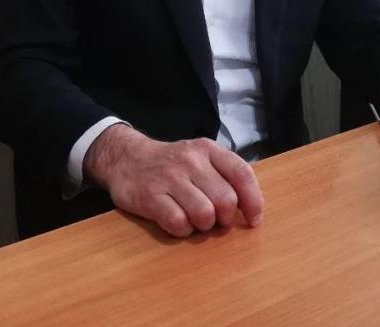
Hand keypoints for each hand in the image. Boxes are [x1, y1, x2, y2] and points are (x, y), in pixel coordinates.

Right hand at [84, 124, 263, 237]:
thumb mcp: (200, 157)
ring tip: (194, 220)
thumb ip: (225, 175)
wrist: (126, 159)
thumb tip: (251, 208)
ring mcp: (169, 178)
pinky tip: (177, 222)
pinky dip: (182, 230)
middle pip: (226, 200)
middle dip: (224, 218)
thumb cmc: (171, 164)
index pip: (242, 174)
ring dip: (203, 226)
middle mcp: (190, 160)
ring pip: (204, 214)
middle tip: (214, 219)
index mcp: (207, 149)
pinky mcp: (150, 196)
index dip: (253, 201)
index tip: (253, 219)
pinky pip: (179, 223)